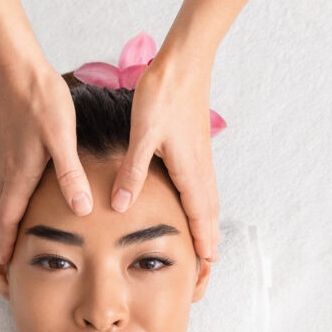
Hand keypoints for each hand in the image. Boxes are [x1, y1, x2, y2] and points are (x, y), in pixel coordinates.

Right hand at [0, 61, 91, 265]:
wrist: (17, 68)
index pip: (8, 221)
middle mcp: (6, 171)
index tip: (2, 272)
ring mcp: (2, 160)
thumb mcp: (62, 138)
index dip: (5, 248)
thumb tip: (80, 209)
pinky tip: (1, 207)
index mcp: (19, 174)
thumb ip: (70, 175)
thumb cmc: (41, 99)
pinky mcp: (4, 149)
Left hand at [109, 51, 220, 261]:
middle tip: (209, 268)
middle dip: (210, 240)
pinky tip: (198, 206)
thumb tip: (121, 205)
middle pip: (209, 213)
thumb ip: (132, 172)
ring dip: (209, 224)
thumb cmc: (163, 95)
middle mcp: (200, 167)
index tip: (206, 266)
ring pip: (209, 200)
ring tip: (208, 245)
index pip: (199, 215)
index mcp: (188, 169)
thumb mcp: (143, 135)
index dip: (202, 241)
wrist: (183, 63)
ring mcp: (201, 157)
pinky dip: (205, 205)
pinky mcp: (197, 148)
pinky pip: (205, 186)